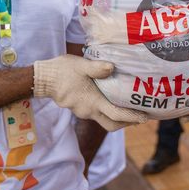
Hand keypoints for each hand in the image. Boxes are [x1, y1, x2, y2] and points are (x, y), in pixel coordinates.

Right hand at [32, 55, 147, 131]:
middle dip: (127, 122)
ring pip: (104, 119)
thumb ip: (97, 68)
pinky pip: (96, 112)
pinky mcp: (79, 107)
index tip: (146, 117)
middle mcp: (89, 111)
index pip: (117, 115)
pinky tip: (111, 98)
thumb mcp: (81, 65)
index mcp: (93, 102)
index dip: (132, 117)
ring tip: (128, 105)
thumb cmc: (62, 71)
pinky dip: (107, 109)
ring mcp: (83, 111)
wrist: (42, 78)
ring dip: (117, 116)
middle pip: (112, 124)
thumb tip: (112, 67)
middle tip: (140, 115)